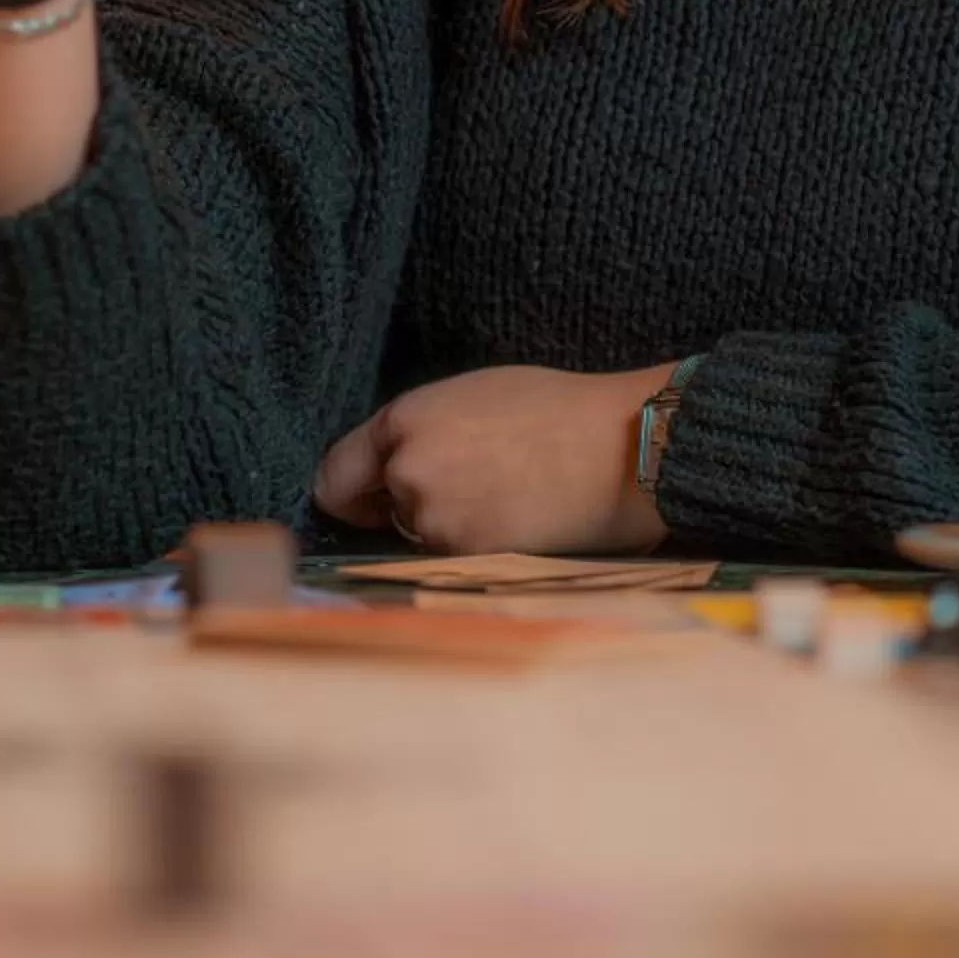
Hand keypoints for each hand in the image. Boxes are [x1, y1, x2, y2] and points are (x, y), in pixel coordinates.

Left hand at [312, 361, 681, 555]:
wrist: (621, 448)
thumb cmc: (558, 410)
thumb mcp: (474, 395)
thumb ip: (422, 430)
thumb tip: (390, 467)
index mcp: (406, 420)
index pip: (336, 473)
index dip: (350, 491)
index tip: (362, 501)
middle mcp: (408, 471)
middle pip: (380, 509)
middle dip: (409, 506)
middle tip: (469, 490)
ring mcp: (437, 521)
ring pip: (422, 538)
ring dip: (447, 530)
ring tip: (504, 502)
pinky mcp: (469, 559)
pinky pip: (454, 562)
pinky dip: (476, 552)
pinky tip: (517, 525)